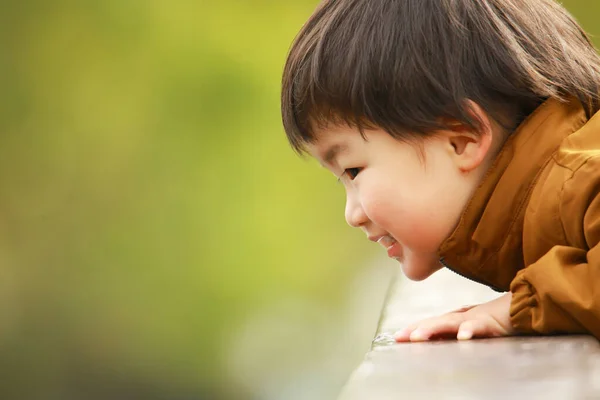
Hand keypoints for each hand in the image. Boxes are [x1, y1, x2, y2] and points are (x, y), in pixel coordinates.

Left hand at [394, 293, 514, 341]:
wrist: (527, 301)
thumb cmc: (502, 317)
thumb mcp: (477, 328)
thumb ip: (462, 332)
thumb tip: (448, 341)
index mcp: (458, 319)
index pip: (432, 324)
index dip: (414, 329)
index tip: (397, 338)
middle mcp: (463, 317)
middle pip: (435, 323)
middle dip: (416, 330)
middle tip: (400, 338)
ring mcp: (476, 318)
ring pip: (450, 323)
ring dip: (433, 329)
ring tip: (418, 337)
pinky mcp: (493, 321)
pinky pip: (480, 327)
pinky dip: (470, 330)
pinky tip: (462, 337)